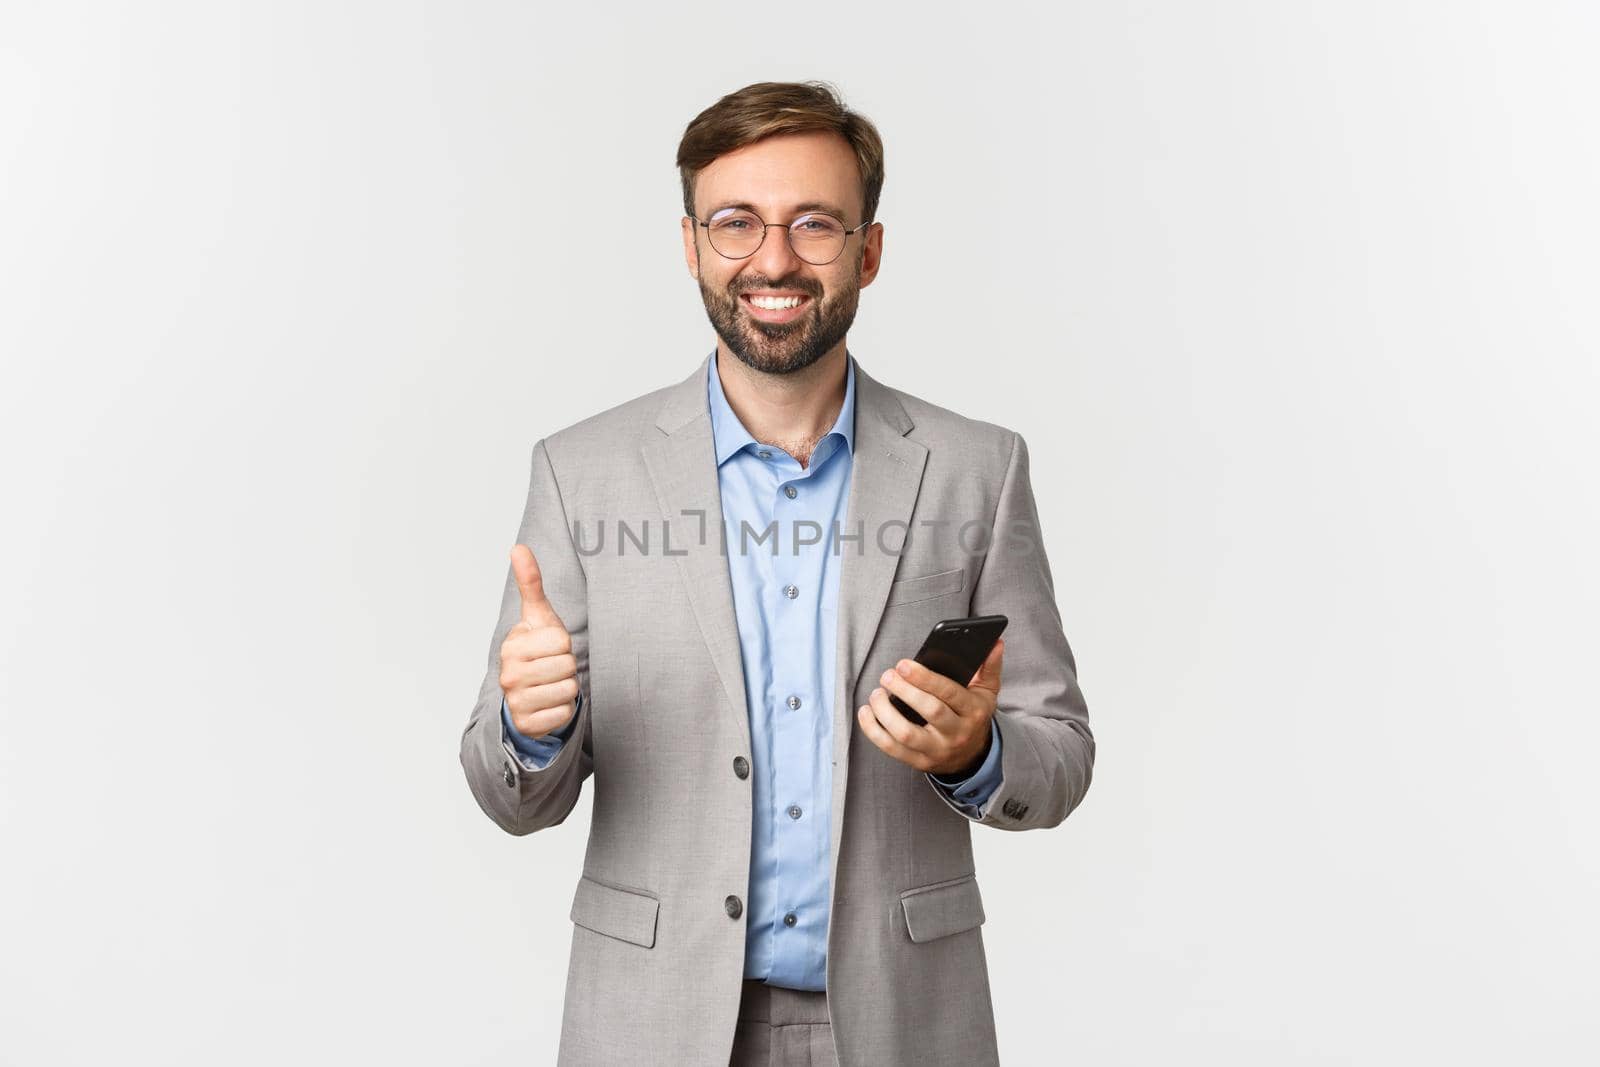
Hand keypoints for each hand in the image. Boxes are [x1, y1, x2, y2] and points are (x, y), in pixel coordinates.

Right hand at [499, 543, 579, 739]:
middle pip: (567, 666)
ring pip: (569, 690)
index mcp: (512, 645)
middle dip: (566, 667)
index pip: (562, 641)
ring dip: (566, 689)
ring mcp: (516, 701)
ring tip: (550, 685)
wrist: (523, 694)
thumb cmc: (536, 650)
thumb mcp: (536, 617)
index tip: (548, 648)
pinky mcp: (528, 724)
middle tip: (551, 668)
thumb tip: (518, 547)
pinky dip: (563, 710)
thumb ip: (530, 583)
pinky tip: (548, 704)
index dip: (563, 644)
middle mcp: (508, 674)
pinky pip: (565, 713)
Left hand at [857, 638, 1003, 776]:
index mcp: (973, 711)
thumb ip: (990, 667)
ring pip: (907, 735)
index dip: (924, 678)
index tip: (902, 664)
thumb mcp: (987, 692)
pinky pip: (892, 749)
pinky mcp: (919, 762)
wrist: (973, 756)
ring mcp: (937, 750)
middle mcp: (956, 733)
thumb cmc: (973, 715)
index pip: (949, 693)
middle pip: (930, 712)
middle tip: (887, 675)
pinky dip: (873, 731)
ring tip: (876, 693)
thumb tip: (995, 643)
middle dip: (905, 691)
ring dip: (885, 713)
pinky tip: (866, 712)